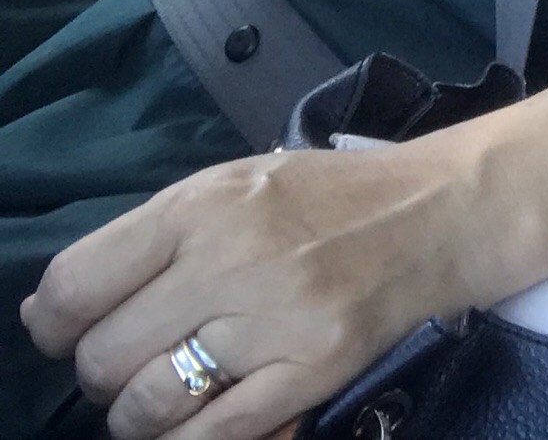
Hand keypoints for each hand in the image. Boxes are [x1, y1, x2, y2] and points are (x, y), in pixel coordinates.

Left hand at [20, 140, 503, 439]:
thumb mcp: (239, 185)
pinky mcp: (312, 368)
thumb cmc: (331, 198)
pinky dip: (191, 439)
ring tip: (170, 394)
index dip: (55, 323)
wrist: (440, 213)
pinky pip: (212, 436)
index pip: (78, 285)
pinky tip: (203, 417)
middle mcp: (232, 259)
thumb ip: (155, 236)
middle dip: (105, 372)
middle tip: (136, 362)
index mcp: (205, 206)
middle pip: (105, 355)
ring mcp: (274, 319)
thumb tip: (58, 307)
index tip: (69, 331)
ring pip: (150, 404)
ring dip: (143, 413)